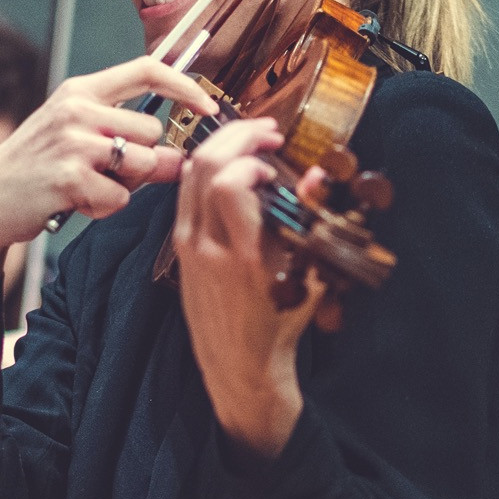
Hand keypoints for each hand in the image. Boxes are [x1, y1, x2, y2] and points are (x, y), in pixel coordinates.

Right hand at [0, 57, 213, 332]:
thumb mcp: (77, 140)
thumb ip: (127, 140)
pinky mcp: (69, 177)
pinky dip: (104, 209)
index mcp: (80, 91)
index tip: (208, 107)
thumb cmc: (36, 170)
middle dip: (145, 161)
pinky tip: (74, 204)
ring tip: (87, 188)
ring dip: (125, 187)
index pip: (146, 70)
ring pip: (143, 164)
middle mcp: (77, 109)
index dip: (184, 86)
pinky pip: (120, 198)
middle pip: (153, 132)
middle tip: (106, 175)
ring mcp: (72, 141)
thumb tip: (182, 157)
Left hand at [172, 117, 315, 461]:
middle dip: (235, 137)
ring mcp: (188, 248)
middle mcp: (207, 248)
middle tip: (266, 132)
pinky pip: (186, 196)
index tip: (275, 161)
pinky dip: (206, 171)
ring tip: (250, 142)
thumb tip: (317, 175)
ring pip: (189, 177)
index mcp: (242, 257)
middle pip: (203, 168)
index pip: (227, 185)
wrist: (239, 367)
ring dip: (219, 148)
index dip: (250, 160)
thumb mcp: (307, 279)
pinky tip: (231, 168)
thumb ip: (312, 224)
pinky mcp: (180, 250)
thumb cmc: (279, 326)